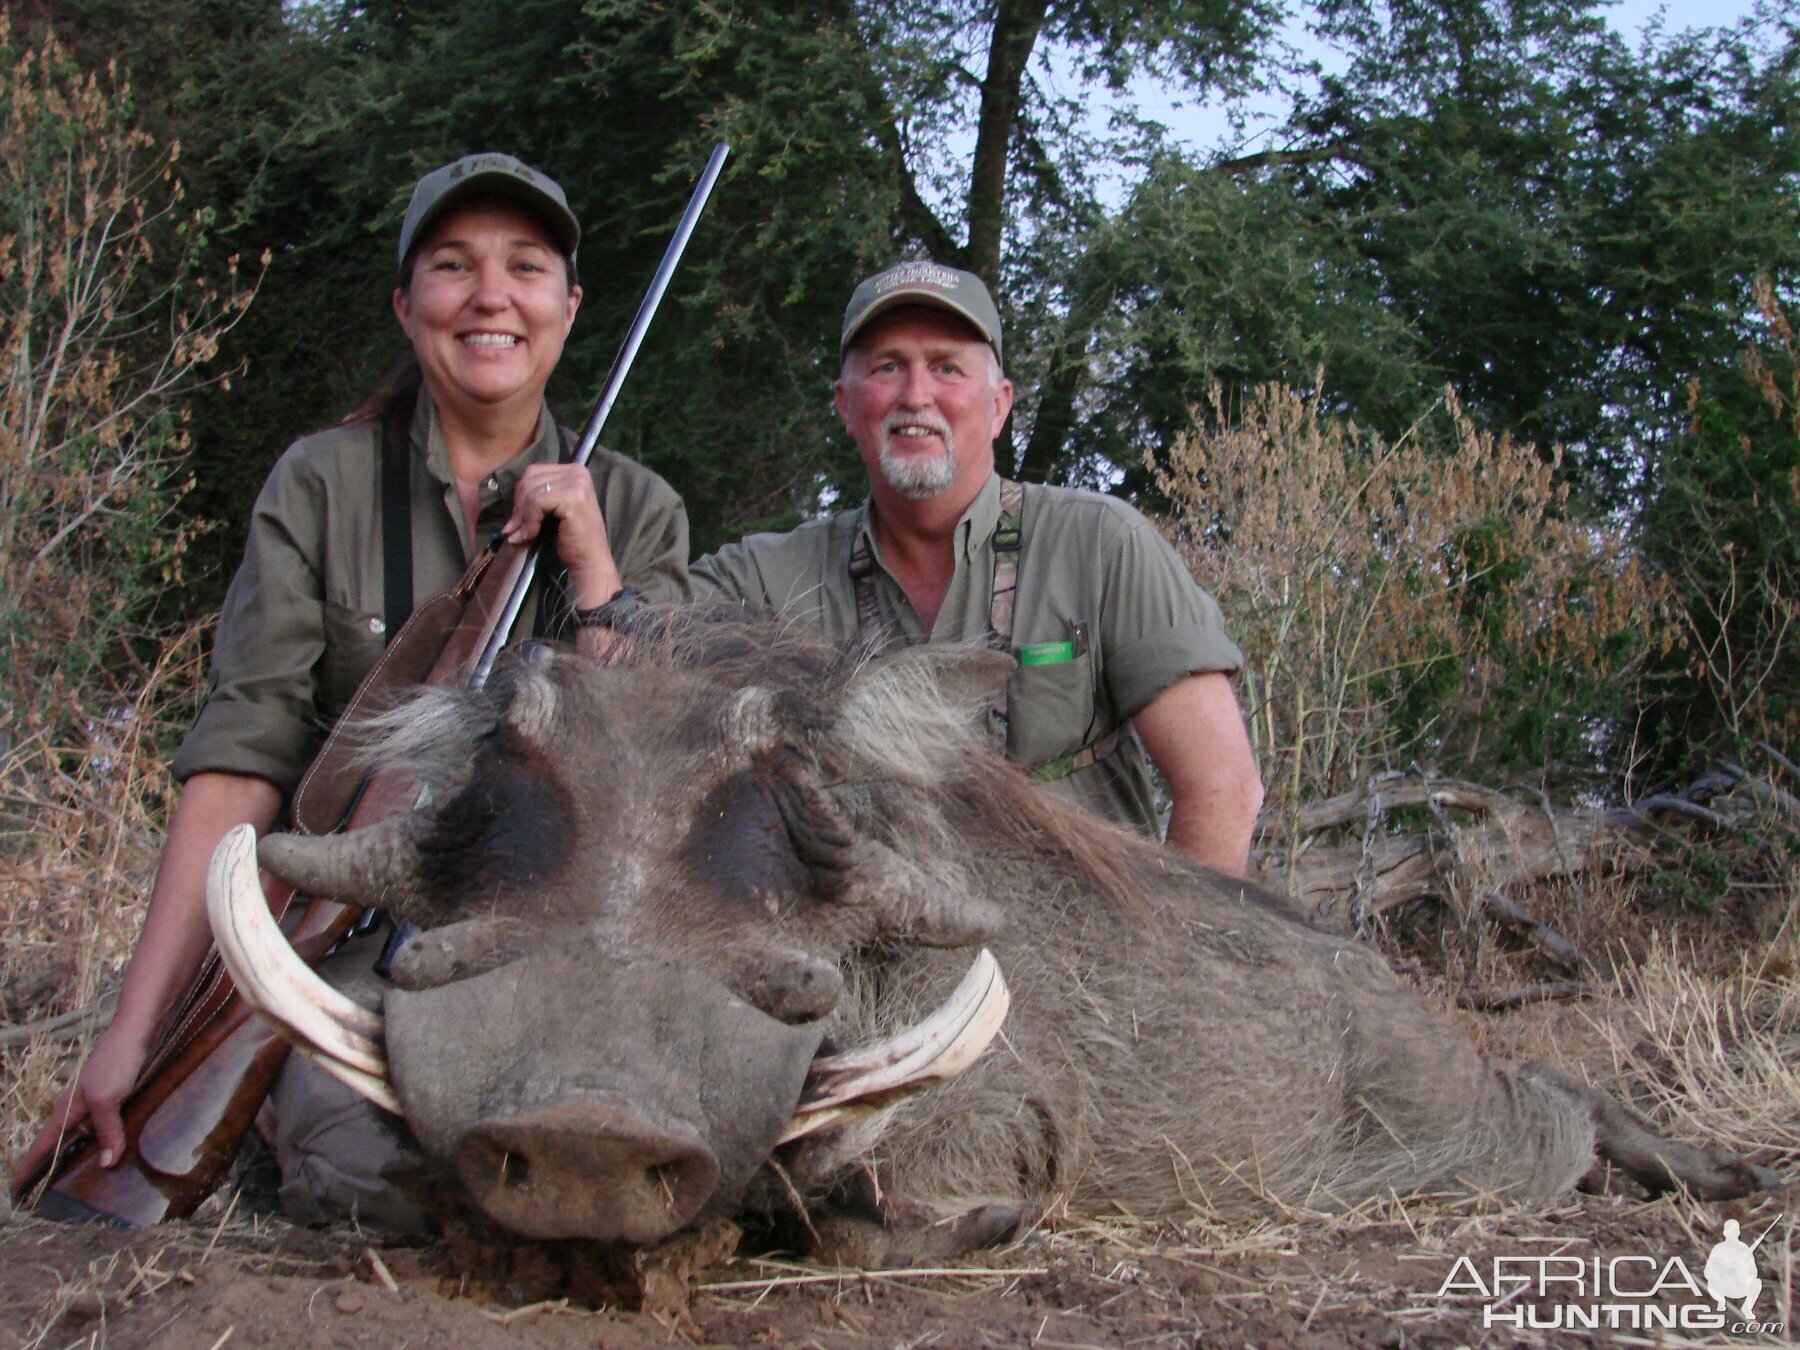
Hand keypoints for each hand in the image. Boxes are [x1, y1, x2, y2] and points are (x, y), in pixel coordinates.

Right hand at [12, 1025, 147, 1185]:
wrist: (137, 1031)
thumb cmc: (115, 1063)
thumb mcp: (107, 1100)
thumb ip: (107, 1131)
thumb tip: (105, 1164)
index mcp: (65, 1112)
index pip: (41, 1147)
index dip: (29, 1169)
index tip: (17, 1192)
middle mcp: (76, 1110)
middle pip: (61, 1146)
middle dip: (55, 1169)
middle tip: (52, 1196)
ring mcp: (94, 1103)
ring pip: (86, 1137)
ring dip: (86, 1156)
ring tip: (86, 1182)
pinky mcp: (114, 1097)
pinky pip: (106, 1127)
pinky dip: (108, 1141)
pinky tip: (119, 1151)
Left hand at [504, 465, 621, 607]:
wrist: (590, 560)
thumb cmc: (572, 538)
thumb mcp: (552, 511)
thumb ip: (535, 498)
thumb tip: (509, 506)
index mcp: (574, 470)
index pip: (534, 472)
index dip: (520, 495)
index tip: (517, 519)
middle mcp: (578, 472)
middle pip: (531, 478)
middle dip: (519, 505)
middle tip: (514, 528)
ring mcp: (577, 483)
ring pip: (532, 491)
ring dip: (523, 516)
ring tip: (522, 534)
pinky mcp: (572, 497)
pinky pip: (537, 502)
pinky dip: (530, 521)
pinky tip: (532, 535)